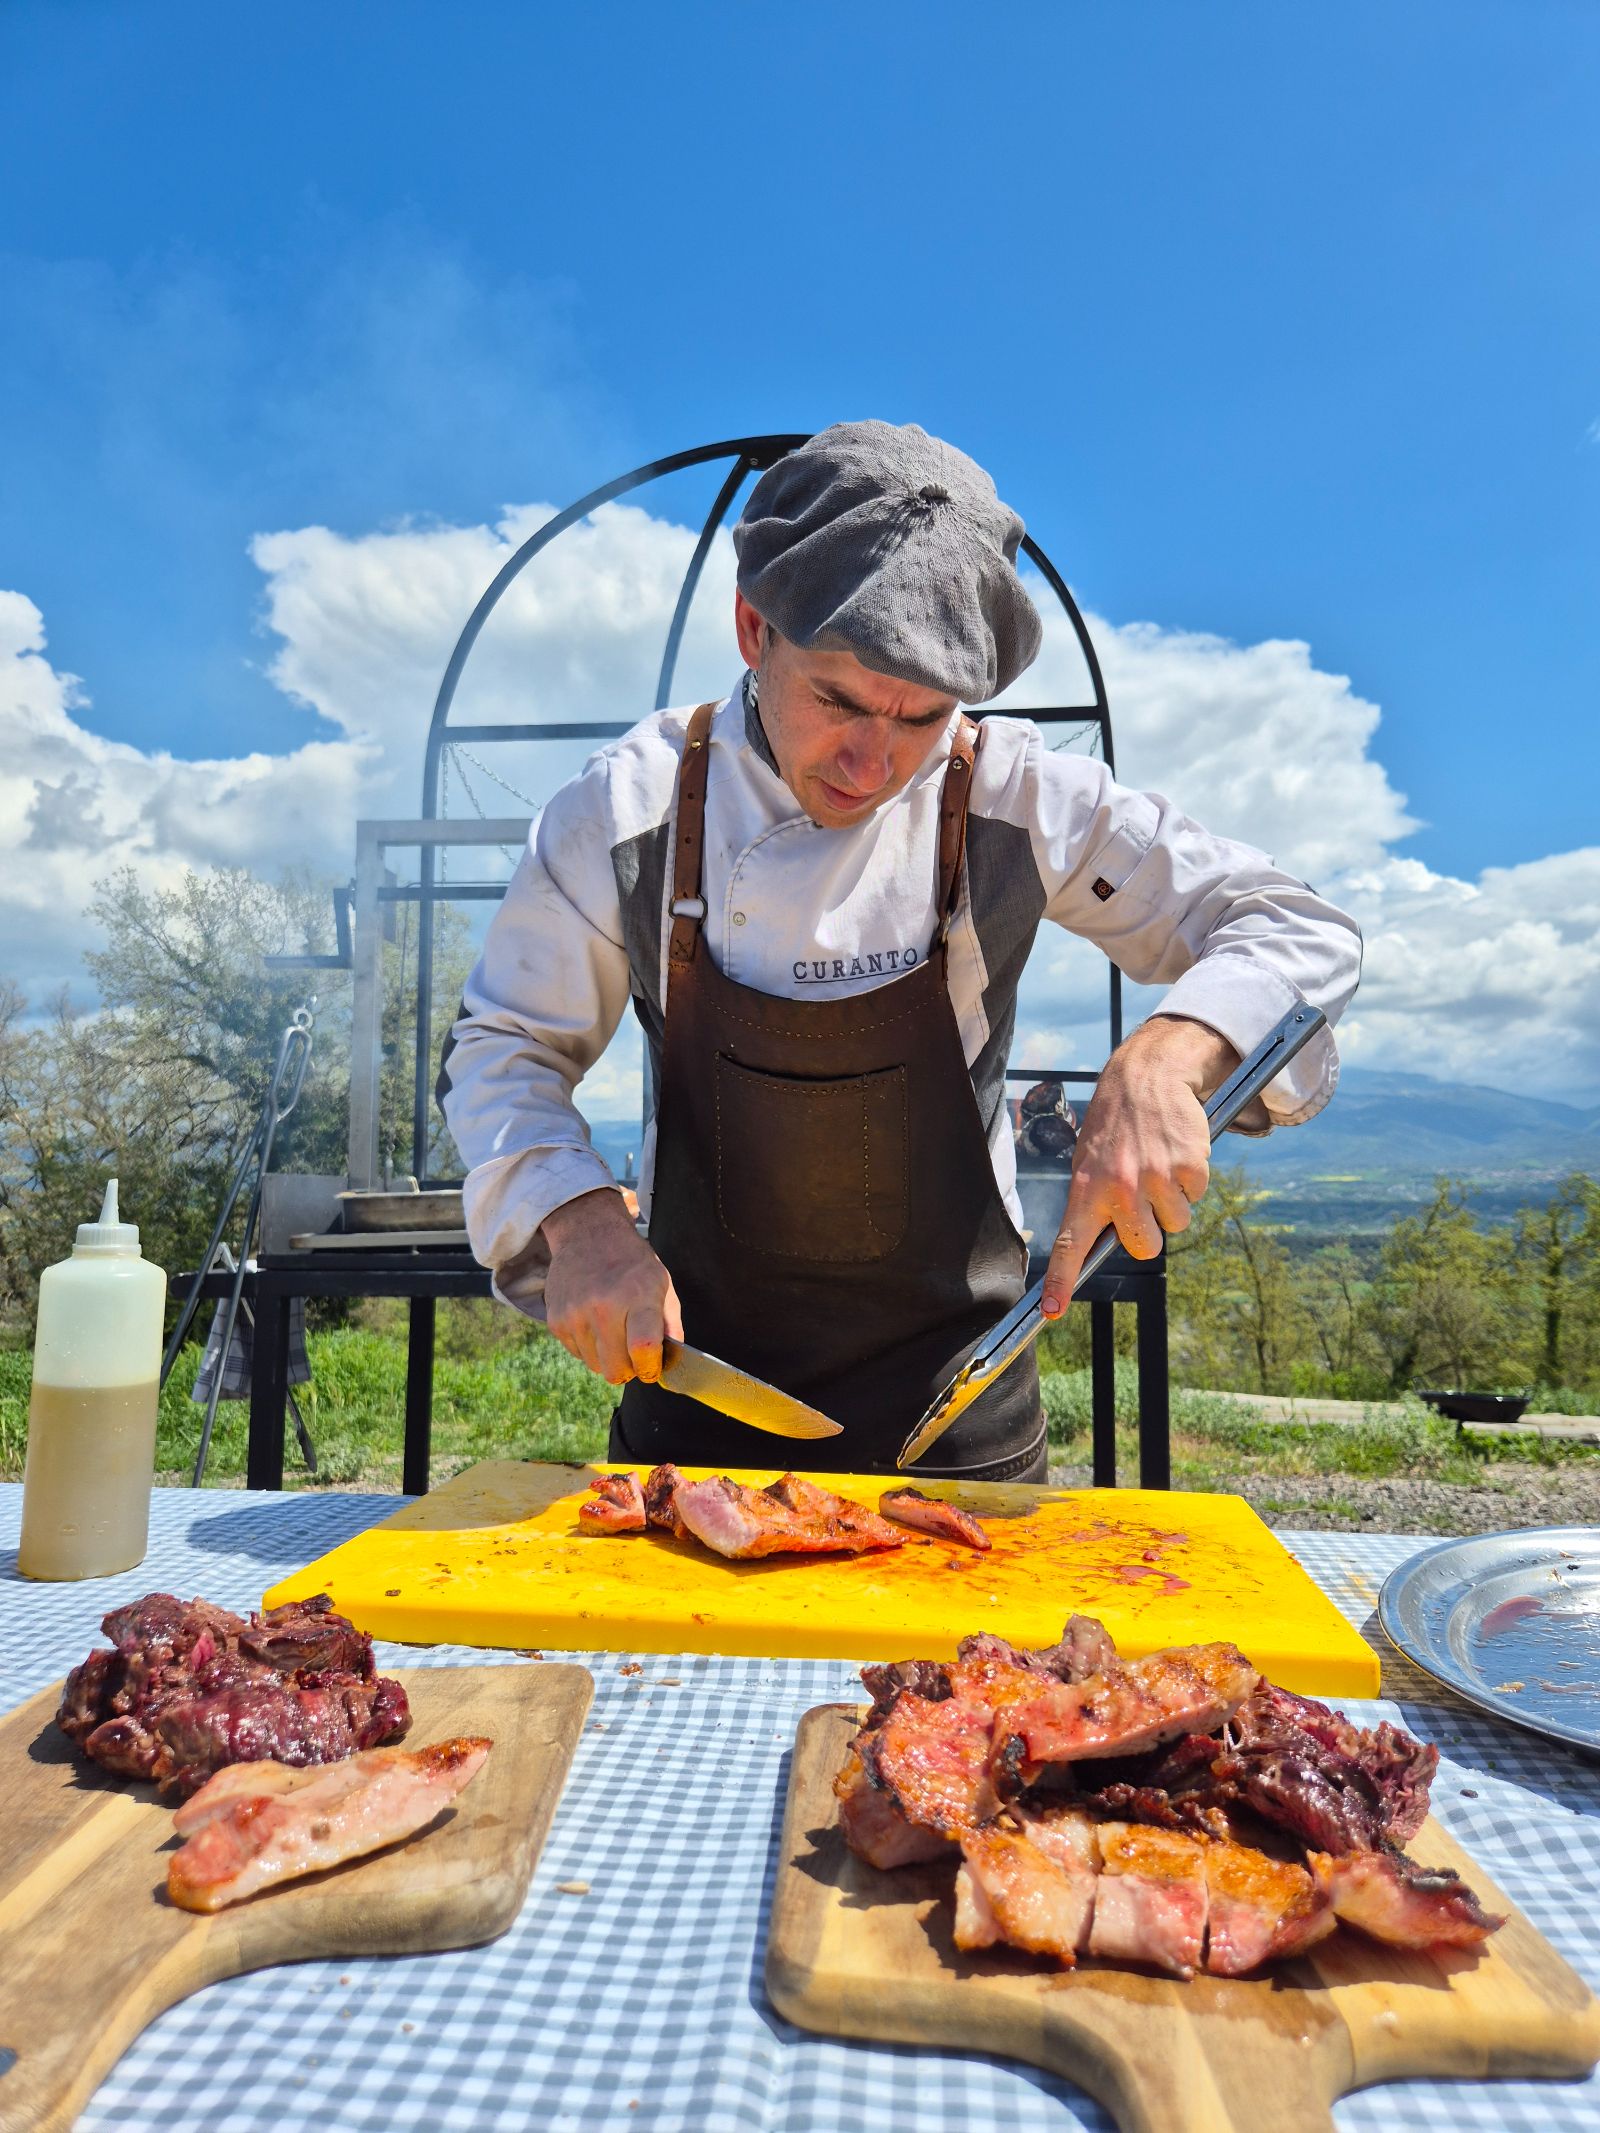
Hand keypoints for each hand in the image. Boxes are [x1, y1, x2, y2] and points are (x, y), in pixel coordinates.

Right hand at [539, 1188, 684, 1383]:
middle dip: (629, 1369)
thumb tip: (672, 1361)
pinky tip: (594, 1321)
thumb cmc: (631, 1261)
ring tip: (613, 1329)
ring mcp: (575, 1316)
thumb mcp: (662, 1283)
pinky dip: (590, 1347)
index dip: (650, 1368)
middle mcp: (603, 1307)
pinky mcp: (556, 1322)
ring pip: (596, 1367)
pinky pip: (578, 1355)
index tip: (653, 1368)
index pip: (643, 1349)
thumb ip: (670, 1324)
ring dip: (608, 1357)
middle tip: (634, 1354)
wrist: (587, 1234)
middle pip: (616, 1370)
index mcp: (636, 1296)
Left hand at [1040, 1017, 1256, 1316]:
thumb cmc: (1114, 1125)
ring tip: (1158, 1165)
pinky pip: (1197, 1194)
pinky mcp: (1187, 1167)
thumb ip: (1094, 1201)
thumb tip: (1099, 1243)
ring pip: (1176, 1223)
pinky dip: (1192, 1178)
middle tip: (1143, 1194)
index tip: (1050, 1311)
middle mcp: (1119, 1189)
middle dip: (1149, 1228)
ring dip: (1172, 1201)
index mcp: (1086, 1189)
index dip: (1060, 1281)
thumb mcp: (1089, 1160)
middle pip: (1144, 1247)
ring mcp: (1155, 1179)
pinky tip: (1175, 1151)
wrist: (1146, 1075)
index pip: (1070, 1245)